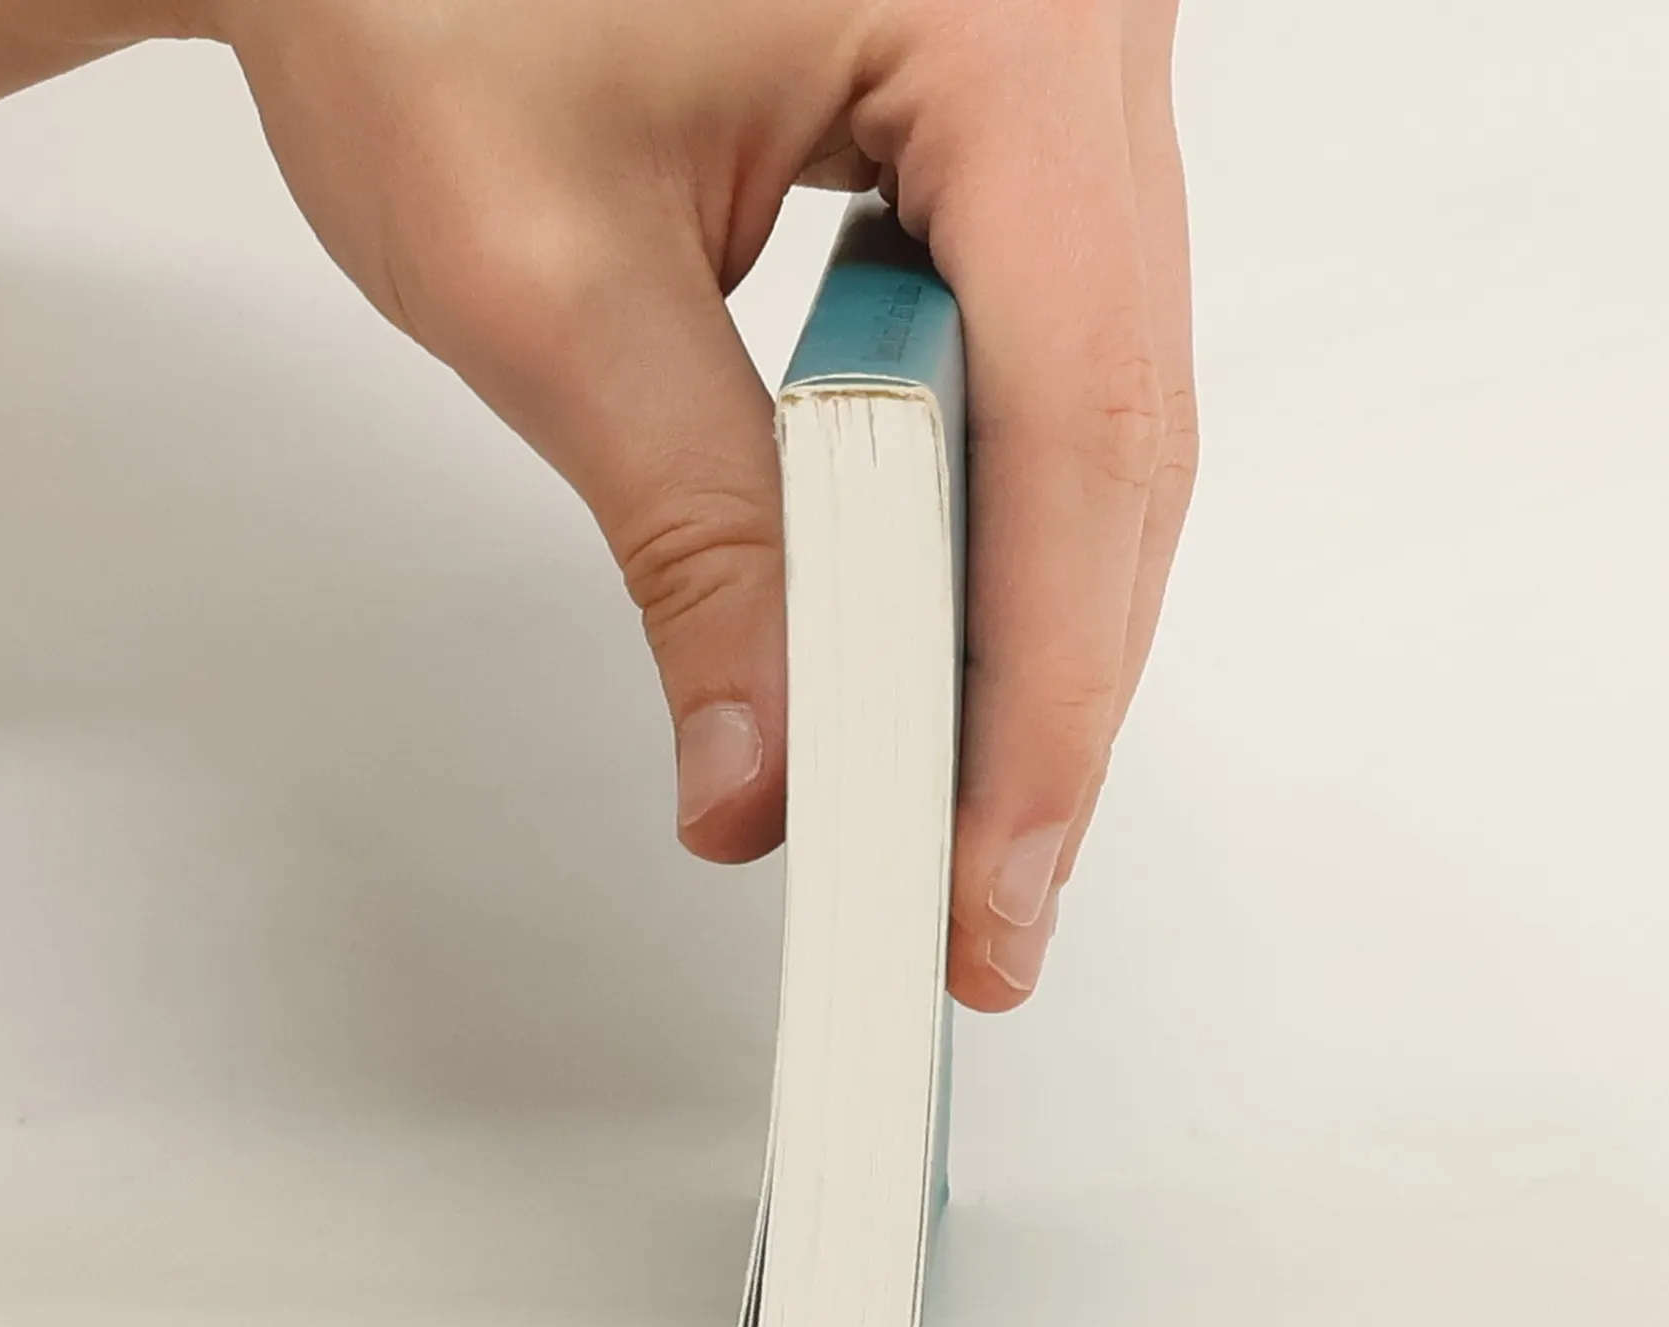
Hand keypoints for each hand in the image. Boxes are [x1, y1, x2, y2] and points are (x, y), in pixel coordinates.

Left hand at [206, 0, 1197, 1008]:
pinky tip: (933, 652)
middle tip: (981, 896)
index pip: (1077, 416)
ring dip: (1027, 632)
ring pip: (1102, 421)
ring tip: (955, 811)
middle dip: (1046, 695)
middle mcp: (1083, 33)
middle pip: (1119, 437)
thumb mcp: (549, 282)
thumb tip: (768, 771)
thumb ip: (692, 540)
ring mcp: (1066, 81)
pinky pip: (1047, 372)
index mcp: (1005, 14)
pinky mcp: (1014, 139)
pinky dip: (991, 533)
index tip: (989, 870)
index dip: (1043, 683)